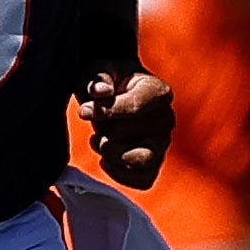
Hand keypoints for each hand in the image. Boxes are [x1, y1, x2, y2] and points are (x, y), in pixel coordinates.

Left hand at [80, 66, 172, 187]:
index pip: (135, 107)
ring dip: (112, 153)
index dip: (106, 111)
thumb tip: (100, 92)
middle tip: (97, 122)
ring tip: (99, 141)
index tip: (83, 111)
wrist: (111, 97)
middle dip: (106, 130)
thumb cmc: (106, 81)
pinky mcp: (154, 164)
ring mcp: (162, 144)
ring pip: (142, 160)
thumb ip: (97, 78)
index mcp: (158, 91)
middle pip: (133, 135)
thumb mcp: (97, 70)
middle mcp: (166, 119)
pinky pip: (143, 179)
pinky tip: (105, 159)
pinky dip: (120, 173)